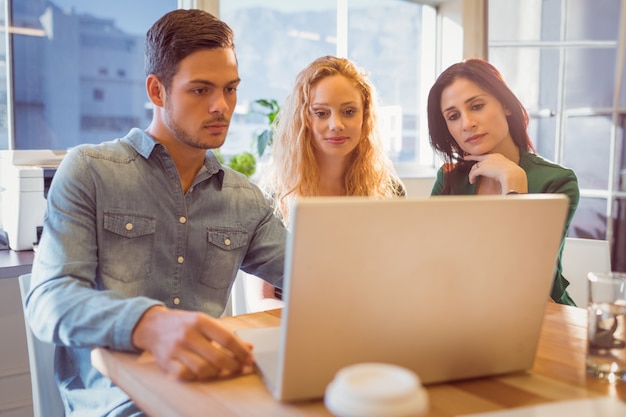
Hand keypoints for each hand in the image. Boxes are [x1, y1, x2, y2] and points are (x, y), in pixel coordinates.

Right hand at [132, 306, 253, 380]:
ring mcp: (176, 349)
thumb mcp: (205, 322)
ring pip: (203, 369)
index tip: (249, 359)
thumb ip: (226, 334)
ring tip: (222, 370)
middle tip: (239, 368)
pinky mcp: (166, 361)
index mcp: (200, 321)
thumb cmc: (184, 324)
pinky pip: (186, 375)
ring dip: (216, 373)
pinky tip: (203, 372)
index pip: (226, 338)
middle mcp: (188, 334)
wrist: (153, 325)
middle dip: (233, 366)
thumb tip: (249, 347)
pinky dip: (197, 377)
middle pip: (217, 357)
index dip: (241, 351)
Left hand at [464, 153, 527, 193]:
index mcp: (497, 156)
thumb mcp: (507, 169)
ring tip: (471, 179)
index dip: (480, 156)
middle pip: (478, 159)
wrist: (512, 174)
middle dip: (471, 158)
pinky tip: (472, 181)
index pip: (486, 155)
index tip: (476, 155)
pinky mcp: (482, 168)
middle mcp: (490, 157)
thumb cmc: (513, 173)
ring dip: (472, 174)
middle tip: (466, 158)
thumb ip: (502, 170)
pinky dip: (471, 177)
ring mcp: (486, 162)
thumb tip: (501, 175)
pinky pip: (474, 173)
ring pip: (475, 167)